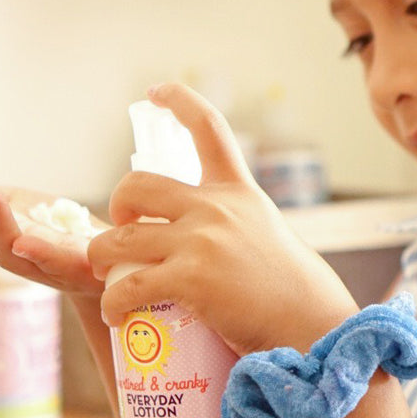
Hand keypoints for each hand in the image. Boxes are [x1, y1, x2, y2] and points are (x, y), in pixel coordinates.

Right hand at [0, 159, 105, 299]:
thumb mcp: (18, 205)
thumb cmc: (64, 234)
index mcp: (0, 242)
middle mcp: (19, 260)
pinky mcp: (82, 272)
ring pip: (11, 257)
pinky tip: (24, 239)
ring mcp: (49, 270)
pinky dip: (38, 254)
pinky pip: (56, 267)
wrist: (118, 264)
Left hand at [88, 84, 357, 354]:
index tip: (155, 91)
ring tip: (107, 277)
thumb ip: (238, 225)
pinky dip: (114, 303)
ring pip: (119, 240)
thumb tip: (215, 241)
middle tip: (118, 234)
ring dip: (101, 257)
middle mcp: (216, 208)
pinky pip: (129, 286)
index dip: (178, 101)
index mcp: (238, 192)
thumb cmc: (297, 293)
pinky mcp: (190, 280)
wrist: (315, 325)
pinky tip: (118, 316)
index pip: (209, 127)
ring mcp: (201, 242)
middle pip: (137, 186)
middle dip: (116, 208)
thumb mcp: (270, 235)